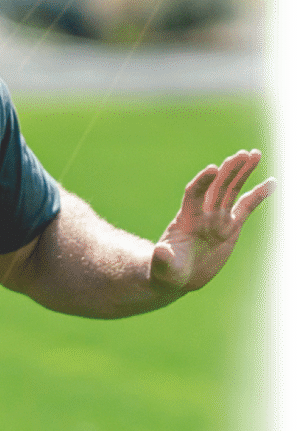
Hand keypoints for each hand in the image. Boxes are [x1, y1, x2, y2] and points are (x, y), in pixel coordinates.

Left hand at [150, 149, 276, 293]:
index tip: (213, 169)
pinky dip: (258, 195)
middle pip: (217, 187)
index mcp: (186, 219)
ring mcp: (218, 219)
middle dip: (229, 170)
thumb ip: (163, 259)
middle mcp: (203, 214)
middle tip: (243, 154)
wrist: (179, 276)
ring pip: (232, 191)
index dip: (202, 182)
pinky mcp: (231, 228)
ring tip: (255, 154)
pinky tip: (271, 182)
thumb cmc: (167, 271)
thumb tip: (160, 252)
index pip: (194, 194)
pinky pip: (246, 207)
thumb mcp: (163, 267)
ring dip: (243, 172)